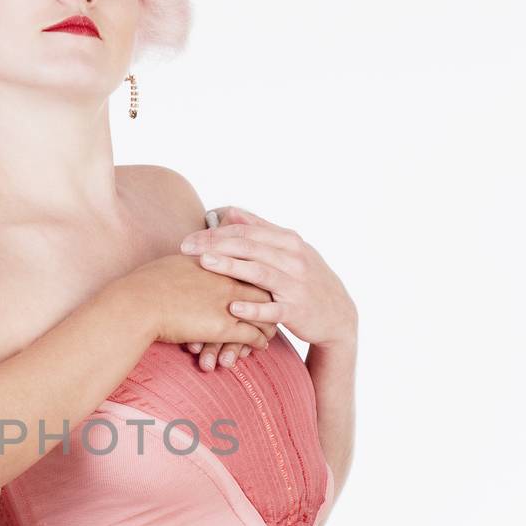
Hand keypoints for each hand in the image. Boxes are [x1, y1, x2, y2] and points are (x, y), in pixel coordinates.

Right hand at [134, 254, 277, 355]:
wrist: (138, 303)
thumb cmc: (146, 284)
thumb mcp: (173, 262)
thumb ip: (190, 260)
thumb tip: (190, 258)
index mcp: (216, 262)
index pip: (248, 266)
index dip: (257, 277)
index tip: (260, 285)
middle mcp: (227, 279)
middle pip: (264, 287)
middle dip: (272, 300)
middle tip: (275, 309)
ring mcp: (229, 303)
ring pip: (264, 313)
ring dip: (269, 324)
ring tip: (271, 331)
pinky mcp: (224, 327)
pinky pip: (254, 335)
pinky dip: (260, 341)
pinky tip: (261, 346)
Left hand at [180, 206, 357, 348]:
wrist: (338, 315)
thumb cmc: (307, 279)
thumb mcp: (290, 250)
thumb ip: (260, 230)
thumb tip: (230, 211)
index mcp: (288, 241)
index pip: (247, 230)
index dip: (216, 232)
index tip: (189, 238)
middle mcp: (293, 259)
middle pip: (249, 246)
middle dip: (215, 244)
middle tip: (186, 248)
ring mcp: (296, 285)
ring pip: (260, 272)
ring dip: (231, 266)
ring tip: (205, 263)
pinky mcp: (297, 311)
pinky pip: (273, 309)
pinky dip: (253, 308)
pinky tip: (232, 307)